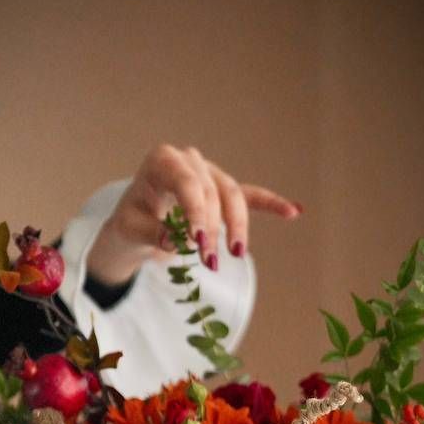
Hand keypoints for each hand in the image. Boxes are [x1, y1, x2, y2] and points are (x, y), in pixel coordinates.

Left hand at [86, 143, 301, 286]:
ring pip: (233, 196)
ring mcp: (210, 173)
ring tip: (237, 254)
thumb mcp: (129, 230)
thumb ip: (150, 233)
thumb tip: (172, 240)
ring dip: (237, 226)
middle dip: (213, 229)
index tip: (198, 240)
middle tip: (209, 262)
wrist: (136, 223)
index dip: (196, 211)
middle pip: (213, 192)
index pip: (187, 183)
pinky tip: (294, 211)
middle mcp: (190, 161)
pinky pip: (250, 196)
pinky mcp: (223, 191)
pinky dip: (271, 203)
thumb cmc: (132, 222)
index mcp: (163, 161)